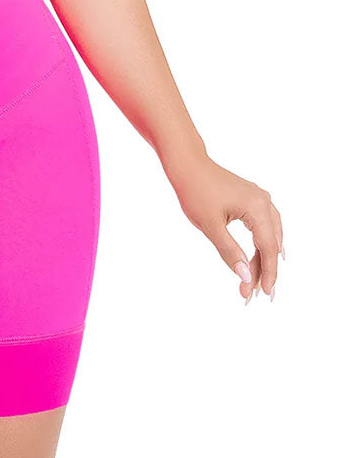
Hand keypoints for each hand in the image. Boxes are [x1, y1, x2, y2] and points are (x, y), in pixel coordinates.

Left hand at [166, 154, 283, 302]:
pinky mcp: (252, 197)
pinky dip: (261, 243)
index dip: (268, 273)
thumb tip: (246, 277)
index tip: (263, 294)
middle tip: (256, 294)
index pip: (268, 248)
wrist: (186, 163)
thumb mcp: (210, 225)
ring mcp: (259, 198)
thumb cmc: (195, 191)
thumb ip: (230, 252)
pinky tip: (261, 256)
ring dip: (263, 257)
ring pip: (269, 235)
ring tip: (257, 281)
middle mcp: (263, 201)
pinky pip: (264, 225)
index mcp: (257, 207)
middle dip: (264, 269)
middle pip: (271, 243)